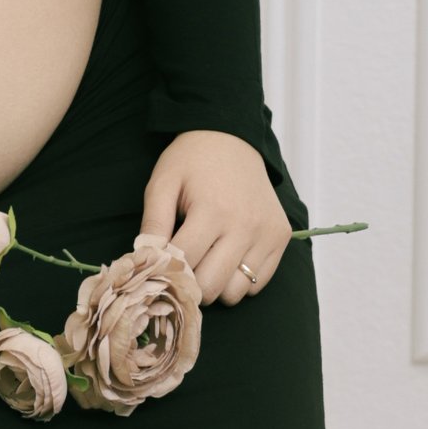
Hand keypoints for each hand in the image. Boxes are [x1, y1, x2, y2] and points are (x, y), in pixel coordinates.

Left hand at [139, 130, 287, 305]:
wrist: (231, 136)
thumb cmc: (192, 160)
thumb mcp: (162, 183)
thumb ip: (153, 223)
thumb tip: (146, 261)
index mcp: (212, 210)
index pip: (184, 264)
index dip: (166, 269)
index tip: (160, 263)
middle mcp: (245, 225)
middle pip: (211, 286)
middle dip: (190, 283)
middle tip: (183, 266)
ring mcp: (267, 233)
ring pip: (236, 292)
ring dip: (217, 285)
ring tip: (207, 260)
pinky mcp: (281, 237)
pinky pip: (258, 283)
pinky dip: (240, 279)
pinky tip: (229, 255)